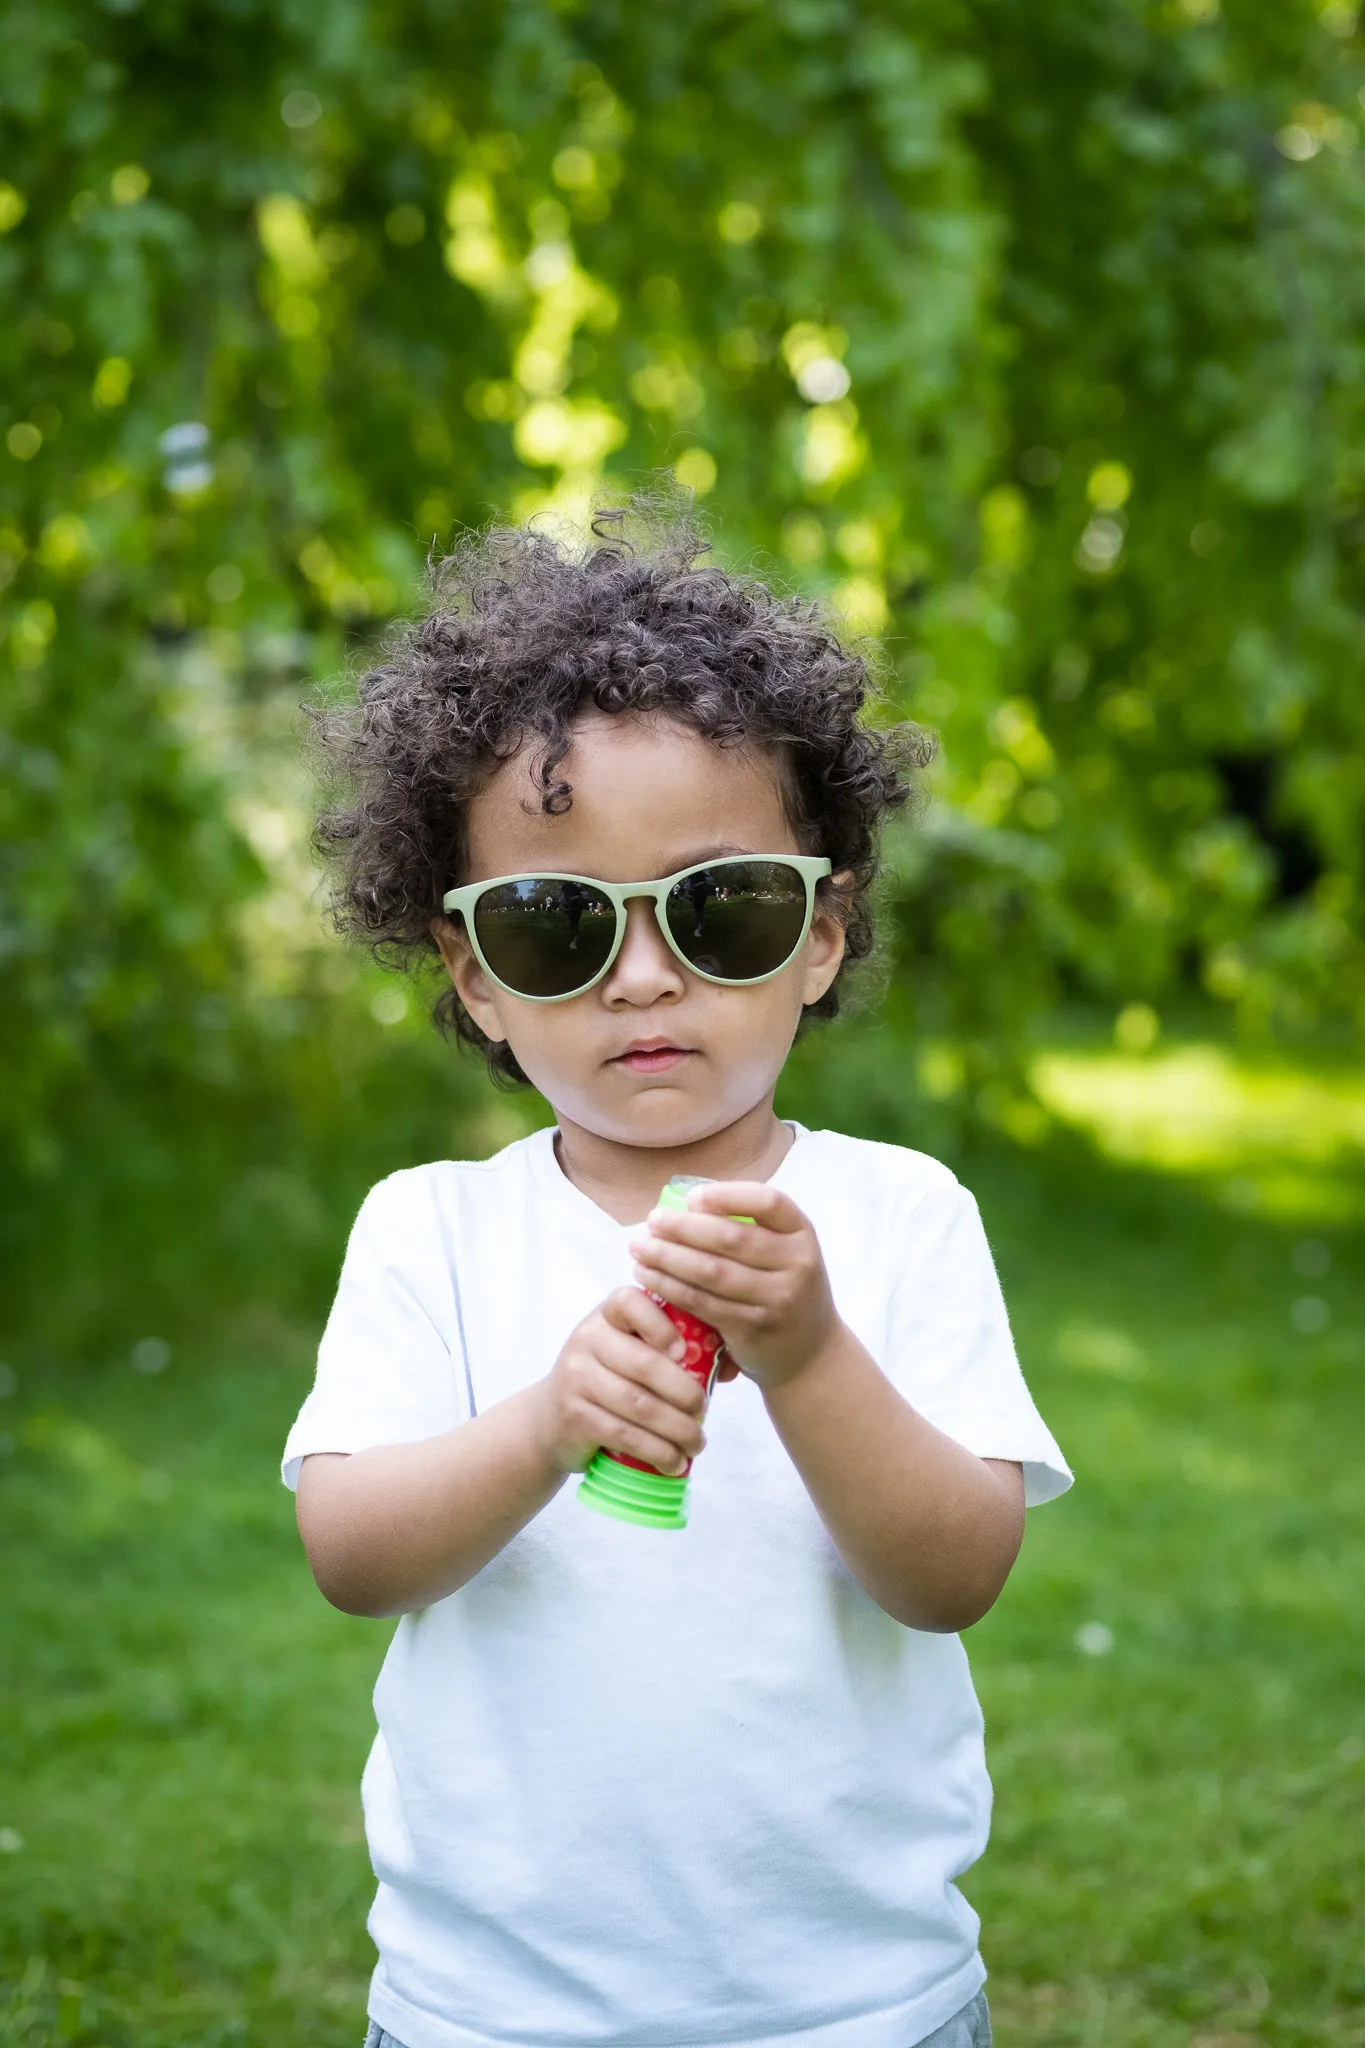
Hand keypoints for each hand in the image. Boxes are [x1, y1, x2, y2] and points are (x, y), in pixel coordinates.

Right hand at [533, 1287, 709, 1478]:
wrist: (550, 1419)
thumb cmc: (610, 1380)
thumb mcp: (631, 1352)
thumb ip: (677, 1348)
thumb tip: (732, 1366)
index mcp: (607, 1316)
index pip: (630, 1302)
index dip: (660, 1324)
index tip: (684, 1352)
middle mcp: (587, 1340)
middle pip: (644, 1364)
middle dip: (684, 1392)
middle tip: (704, 1411)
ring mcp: (576, 1378)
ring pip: (638, 1405)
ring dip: (677, 1429)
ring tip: (697, 1443)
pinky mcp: (573, 1416)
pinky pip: (624, 1434)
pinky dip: (657, 1451)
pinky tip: (675, 1462)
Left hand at [628, 1183, 840, 1388]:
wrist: (809, 1352)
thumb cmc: (782, 1287)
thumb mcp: (783, 1252)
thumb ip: (748, 1228)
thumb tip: (683, 1204)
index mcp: (801, 1232)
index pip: (768, 1201)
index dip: (727, 1195)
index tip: (691, 1198)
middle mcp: (796, 1263)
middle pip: (732, 1238)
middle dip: (683, 1227)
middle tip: (651, 1221)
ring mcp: (776, 1299)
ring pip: (712, 1272)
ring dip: (668, 1257)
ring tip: (639, 1247)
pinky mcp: (752, 1328)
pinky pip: (703, 1302)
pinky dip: (670, 1287)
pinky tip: (648, 1276)